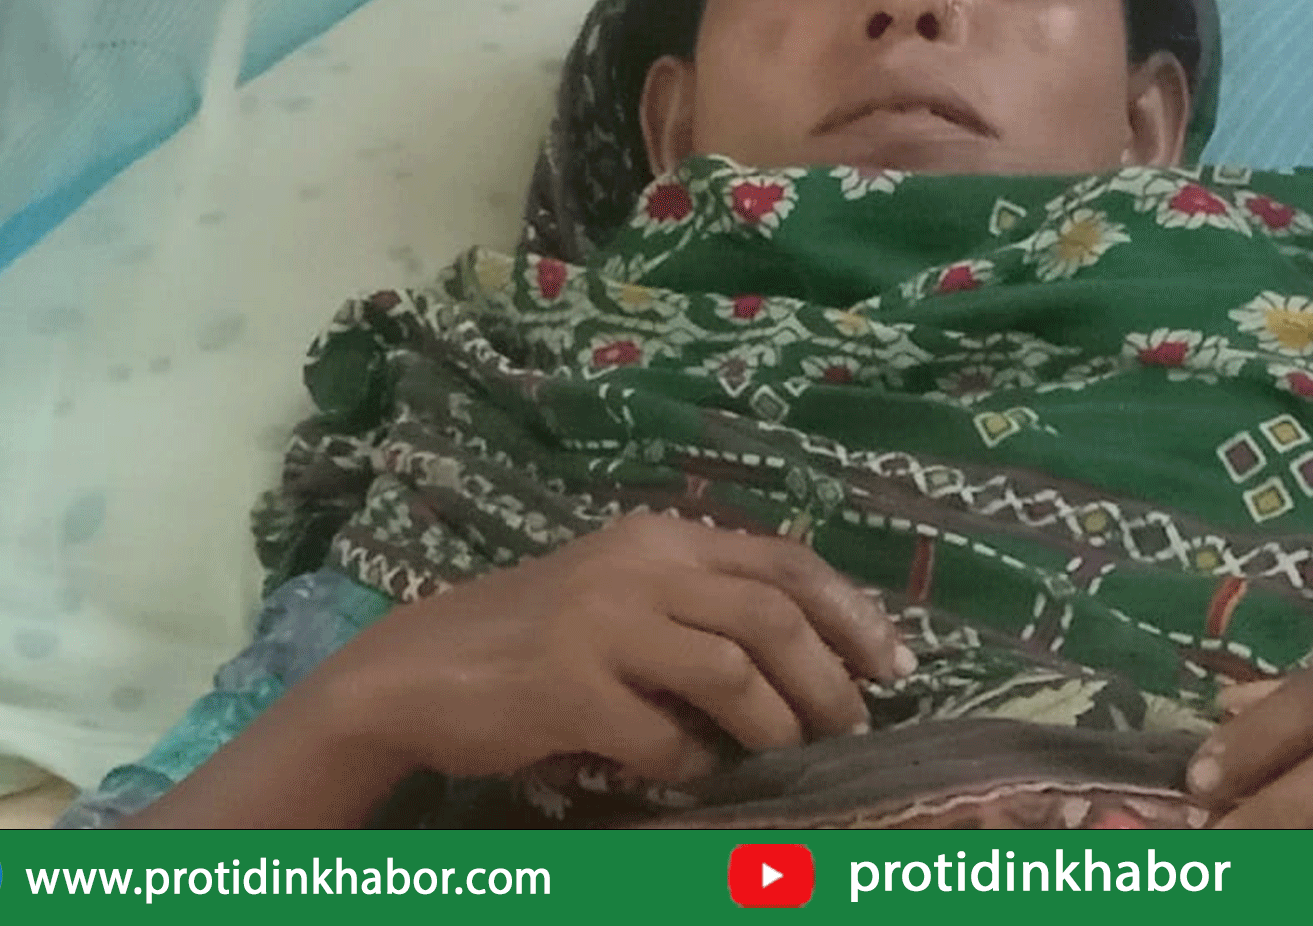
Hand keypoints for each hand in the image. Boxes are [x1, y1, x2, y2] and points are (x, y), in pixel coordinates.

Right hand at [311, 513, 911, 786]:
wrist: (417, 668)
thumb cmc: (534, 636)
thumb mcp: (624, 592)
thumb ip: (702, 605)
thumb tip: (814, 654)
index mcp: (663, 538)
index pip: (785, 564)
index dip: (852, 615)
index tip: (895, 666)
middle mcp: (639, 566)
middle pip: (773, 617)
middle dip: (829, 681)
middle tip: (849, 729)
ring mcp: (601, 623)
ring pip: (733, 673)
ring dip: (774, 727)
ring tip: (784, 757)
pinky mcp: (567, 687)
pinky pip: (663, 737)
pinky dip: (692, 764)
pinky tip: (689, 774)